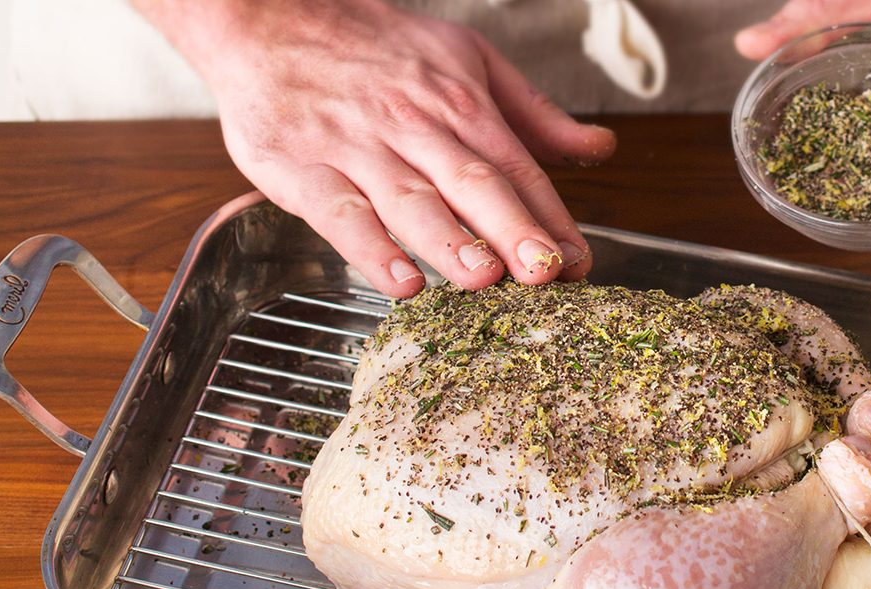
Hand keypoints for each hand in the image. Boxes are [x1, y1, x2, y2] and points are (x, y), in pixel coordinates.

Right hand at [134, 0, 615, 296]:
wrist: (270, 18)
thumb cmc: (378, 51)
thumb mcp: (469, 61)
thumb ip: (535, 114)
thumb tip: (600, 148)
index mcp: (459, 103)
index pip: (515, 167)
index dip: (550, 217)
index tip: (579, 262)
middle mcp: (413, 126)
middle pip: (471, 182)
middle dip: (512, 229)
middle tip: (545, 271)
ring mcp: (356, 149)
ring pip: (410, 200)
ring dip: (449, 241)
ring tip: (483, 277)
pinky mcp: (300, 170)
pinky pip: (340, 213)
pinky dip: (370, 248)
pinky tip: (401, 281)